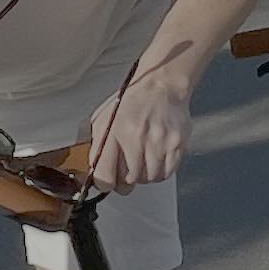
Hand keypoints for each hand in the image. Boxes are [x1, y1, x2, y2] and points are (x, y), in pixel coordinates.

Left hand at [88, 73, 190, 192]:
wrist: (161, 86)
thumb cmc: (132, 102)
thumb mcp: (104, 118)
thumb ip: (97, 145)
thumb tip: (92, 172)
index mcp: (113, 130)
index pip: (105, 176)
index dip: (105, 183)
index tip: (107, 181)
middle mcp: (136, 136)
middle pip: (130, 180)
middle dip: (127, 178)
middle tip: (127, 169)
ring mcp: (159, 141)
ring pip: (150, 178)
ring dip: (145, 174)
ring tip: (143, 159)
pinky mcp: (176, 144)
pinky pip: (167, 173)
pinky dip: (160, 170)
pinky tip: (156, 157)